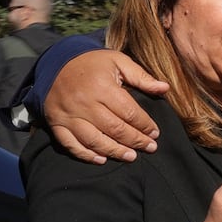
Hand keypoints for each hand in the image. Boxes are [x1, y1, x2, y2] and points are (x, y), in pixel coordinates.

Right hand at [46, 49, 169, 163]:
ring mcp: (69, 114)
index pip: (129, 112)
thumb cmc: (92, 63)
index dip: (145, 125)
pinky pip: (71, 144)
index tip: (155, 133)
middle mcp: (84, 102)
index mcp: (102, 86)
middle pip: (114, 129)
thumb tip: (165, 88)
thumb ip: (141, 76)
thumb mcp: (118, 61)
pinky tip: (102, 159)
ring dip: (115, 151)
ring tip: (131, 157)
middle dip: (135, 140)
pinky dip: (86, 155)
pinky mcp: (56, 123)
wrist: (56, 62)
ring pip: (94, 140)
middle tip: (150, 148)